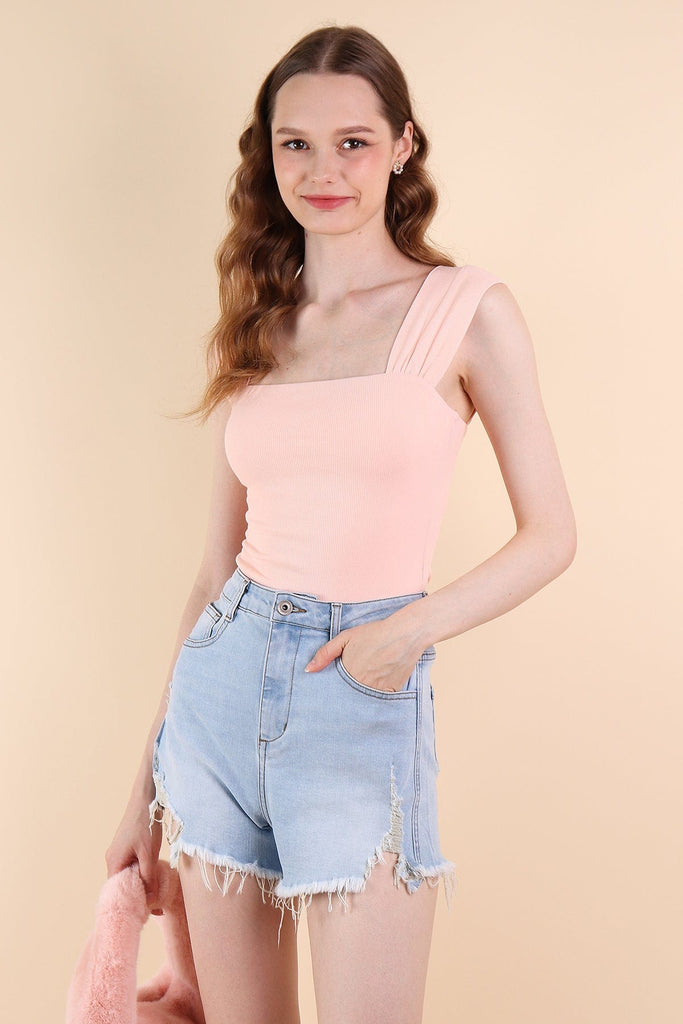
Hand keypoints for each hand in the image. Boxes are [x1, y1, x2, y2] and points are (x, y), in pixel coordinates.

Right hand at [105, 793, 163, 914]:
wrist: (146, 799)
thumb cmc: (146, 825)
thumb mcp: (149, 854)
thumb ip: (148, 878)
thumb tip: (150, 902)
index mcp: (113, 862)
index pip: (118, 892)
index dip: (131, 903)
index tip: (145, 913)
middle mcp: (112, 859)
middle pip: (122, 885)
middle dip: (137, 895)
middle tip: (154, 907)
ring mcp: (117, 852)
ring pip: (127, 875)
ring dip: (139, 884)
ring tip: (155, 894)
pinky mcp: (125, 846)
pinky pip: (130, 866)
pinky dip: (139, 873)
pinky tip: (151, 876)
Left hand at [304, 616, 423, 693]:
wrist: (404, 634)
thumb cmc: (374, 633)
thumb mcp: (345, 638)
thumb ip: (325, 654)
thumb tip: (308, 669)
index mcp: (347, 674)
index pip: (334, 690)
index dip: (333, 689)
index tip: (332, 690)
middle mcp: (361, 685)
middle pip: (348, 696)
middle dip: (346, 693)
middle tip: (352, 682)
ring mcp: (377, 691)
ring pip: (363, 699)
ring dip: (361, 695)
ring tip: (365, 681)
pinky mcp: (392, 691)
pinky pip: (380, 699)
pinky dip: (377, 695)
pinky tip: (378, 681)